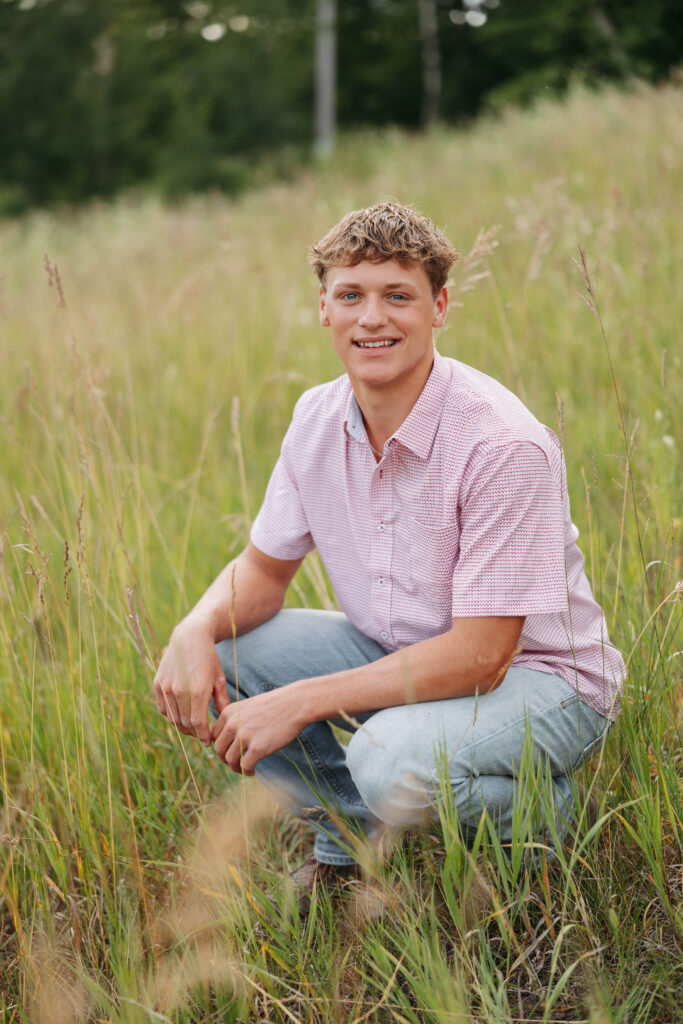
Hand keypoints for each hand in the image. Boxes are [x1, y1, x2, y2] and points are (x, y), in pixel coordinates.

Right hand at [153, 620, 228, 745]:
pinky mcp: (158, 684)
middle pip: (185, 724)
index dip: (203, 736)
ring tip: (193, 728)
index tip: (208, 742)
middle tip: (202, 736)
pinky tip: (181, 715)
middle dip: (195, 733)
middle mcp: (179, 691)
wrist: (189, 637)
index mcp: (198, 690)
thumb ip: (222, 701)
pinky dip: (171, 716)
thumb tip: (225, 721)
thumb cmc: (208, 658)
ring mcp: (166, 688)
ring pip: (173, 719)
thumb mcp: (219, 678)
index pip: (198, 724)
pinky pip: (163, 709)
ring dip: (183, 727)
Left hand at [211, 688, 304, 774]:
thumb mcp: (248, 706)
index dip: (221, 746)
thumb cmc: (275, 705)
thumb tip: (229, 741)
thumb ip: (236, 720)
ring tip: (245, 769)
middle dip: (225, 759)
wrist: (295, 704)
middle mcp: (233, 724)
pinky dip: (247, 771)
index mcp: (228, 712)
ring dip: (236, 768)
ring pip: (230, 760)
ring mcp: (245, 736)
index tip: (229, 752)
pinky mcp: (258, 747)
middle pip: (219, 749)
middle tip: (235, 763)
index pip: (214, 736)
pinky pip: (245, 766)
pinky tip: (253, 771)